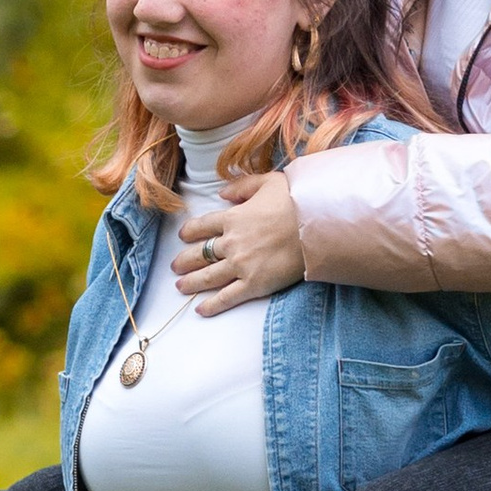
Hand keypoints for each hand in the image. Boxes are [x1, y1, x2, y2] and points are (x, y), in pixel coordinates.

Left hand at [171, 169, 303, 311]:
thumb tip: (223, 192)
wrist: (316, 226)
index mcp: (233, 218)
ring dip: (191, 283)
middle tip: (175, 267)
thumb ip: (242, 186)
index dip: (190, 231)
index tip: (183, 236)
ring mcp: (241, 265)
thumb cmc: (296, 200)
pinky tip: (200, 309)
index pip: (203, 226)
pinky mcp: (254, 284)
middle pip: (200, 254)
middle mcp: (231, 243)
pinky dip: (212, 305)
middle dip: (184, 261)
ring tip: (180, 286)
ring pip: (208, 277)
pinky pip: (227, 297)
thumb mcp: (268, 182)